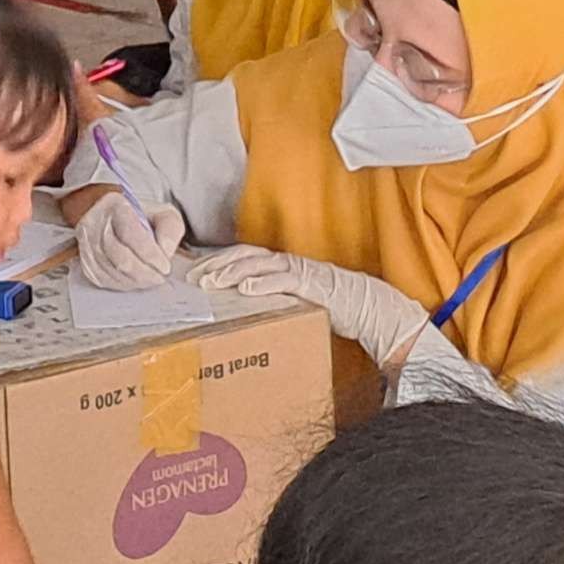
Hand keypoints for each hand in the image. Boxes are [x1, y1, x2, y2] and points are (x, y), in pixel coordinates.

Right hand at [75, 194, 183, 289]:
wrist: (108, 216)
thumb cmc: (137, 216)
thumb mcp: (162, 212)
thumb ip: (170, 229)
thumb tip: (165, 251)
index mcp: (116, 207)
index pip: (131, 234)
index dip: (150, 254)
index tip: (164, 266)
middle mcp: (96, 225)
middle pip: (120, 257)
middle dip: (144, 273)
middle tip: (160, 277)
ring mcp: (87, 244)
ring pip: (111, 271)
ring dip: (135, 281)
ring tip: (150, 279)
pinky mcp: (85, 261)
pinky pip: (103, 279)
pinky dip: (123, 284)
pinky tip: (135, 281)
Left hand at [190, 246, 426, 366]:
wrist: (370, 308)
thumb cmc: (332, 306)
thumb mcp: (294, 301)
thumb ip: (272, 300)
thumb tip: (244, 308)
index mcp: (281, 266)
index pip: (242, 257)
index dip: (217, 261)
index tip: (194, 272)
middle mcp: (287, 263)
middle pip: (244, 255)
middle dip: (216, 264)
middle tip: (193, 277)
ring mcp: (299, 270)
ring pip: (259, 263)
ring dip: (232, 271)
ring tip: (212, 281)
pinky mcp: (312, 283)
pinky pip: (284, 279)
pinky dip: (263, 282)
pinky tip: (246, 288)